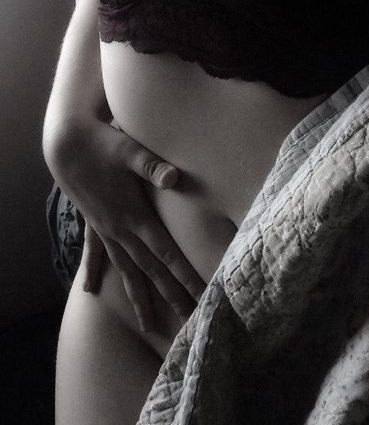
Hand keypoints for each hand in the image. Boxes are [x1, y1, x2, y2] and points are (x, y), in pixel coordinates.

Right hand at [45, 119, 205, 331]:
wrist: (66, 143)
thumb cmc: (103, 144)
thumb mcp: (130, 151)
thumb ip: (152, 166)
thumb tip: (173, 176)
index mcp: (133, 216)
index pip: (165, 252)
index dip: (184, 275)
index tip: (200, 295)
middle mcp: (119, 229)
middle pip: (149, 270)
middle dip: (170, 295)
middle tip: (189, 319)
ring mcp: (104, 228)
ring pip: (125, 270)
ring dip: (138, 296)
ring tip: (147, 326)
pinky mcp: (93, 221)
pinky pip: (96, 253)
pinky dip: (94, 270)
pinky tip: (90, 289)